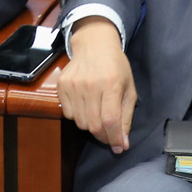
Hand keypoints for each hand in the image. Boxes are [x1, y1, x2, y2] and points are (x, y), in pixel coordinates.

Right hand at [57, 19, 136, 153]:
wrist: (94, 44)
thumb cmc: (116, 67)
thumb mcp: (129, 89)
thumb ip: (126, 117)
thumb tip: (123, 144)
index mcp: (111, 84)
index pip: (110, 120)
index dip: (114, 138)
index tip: (119, 147)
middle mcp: (91, 84)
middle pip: (93, 125)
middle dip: (103, 136)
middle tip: (109, 135)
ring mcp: (74, 84)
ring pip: (80, 122)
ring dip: (90, 126)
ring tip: (97, 115)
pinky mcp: (62, 85)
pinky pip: (68, 114)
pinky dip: (78, 116)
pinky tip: (85, 105)